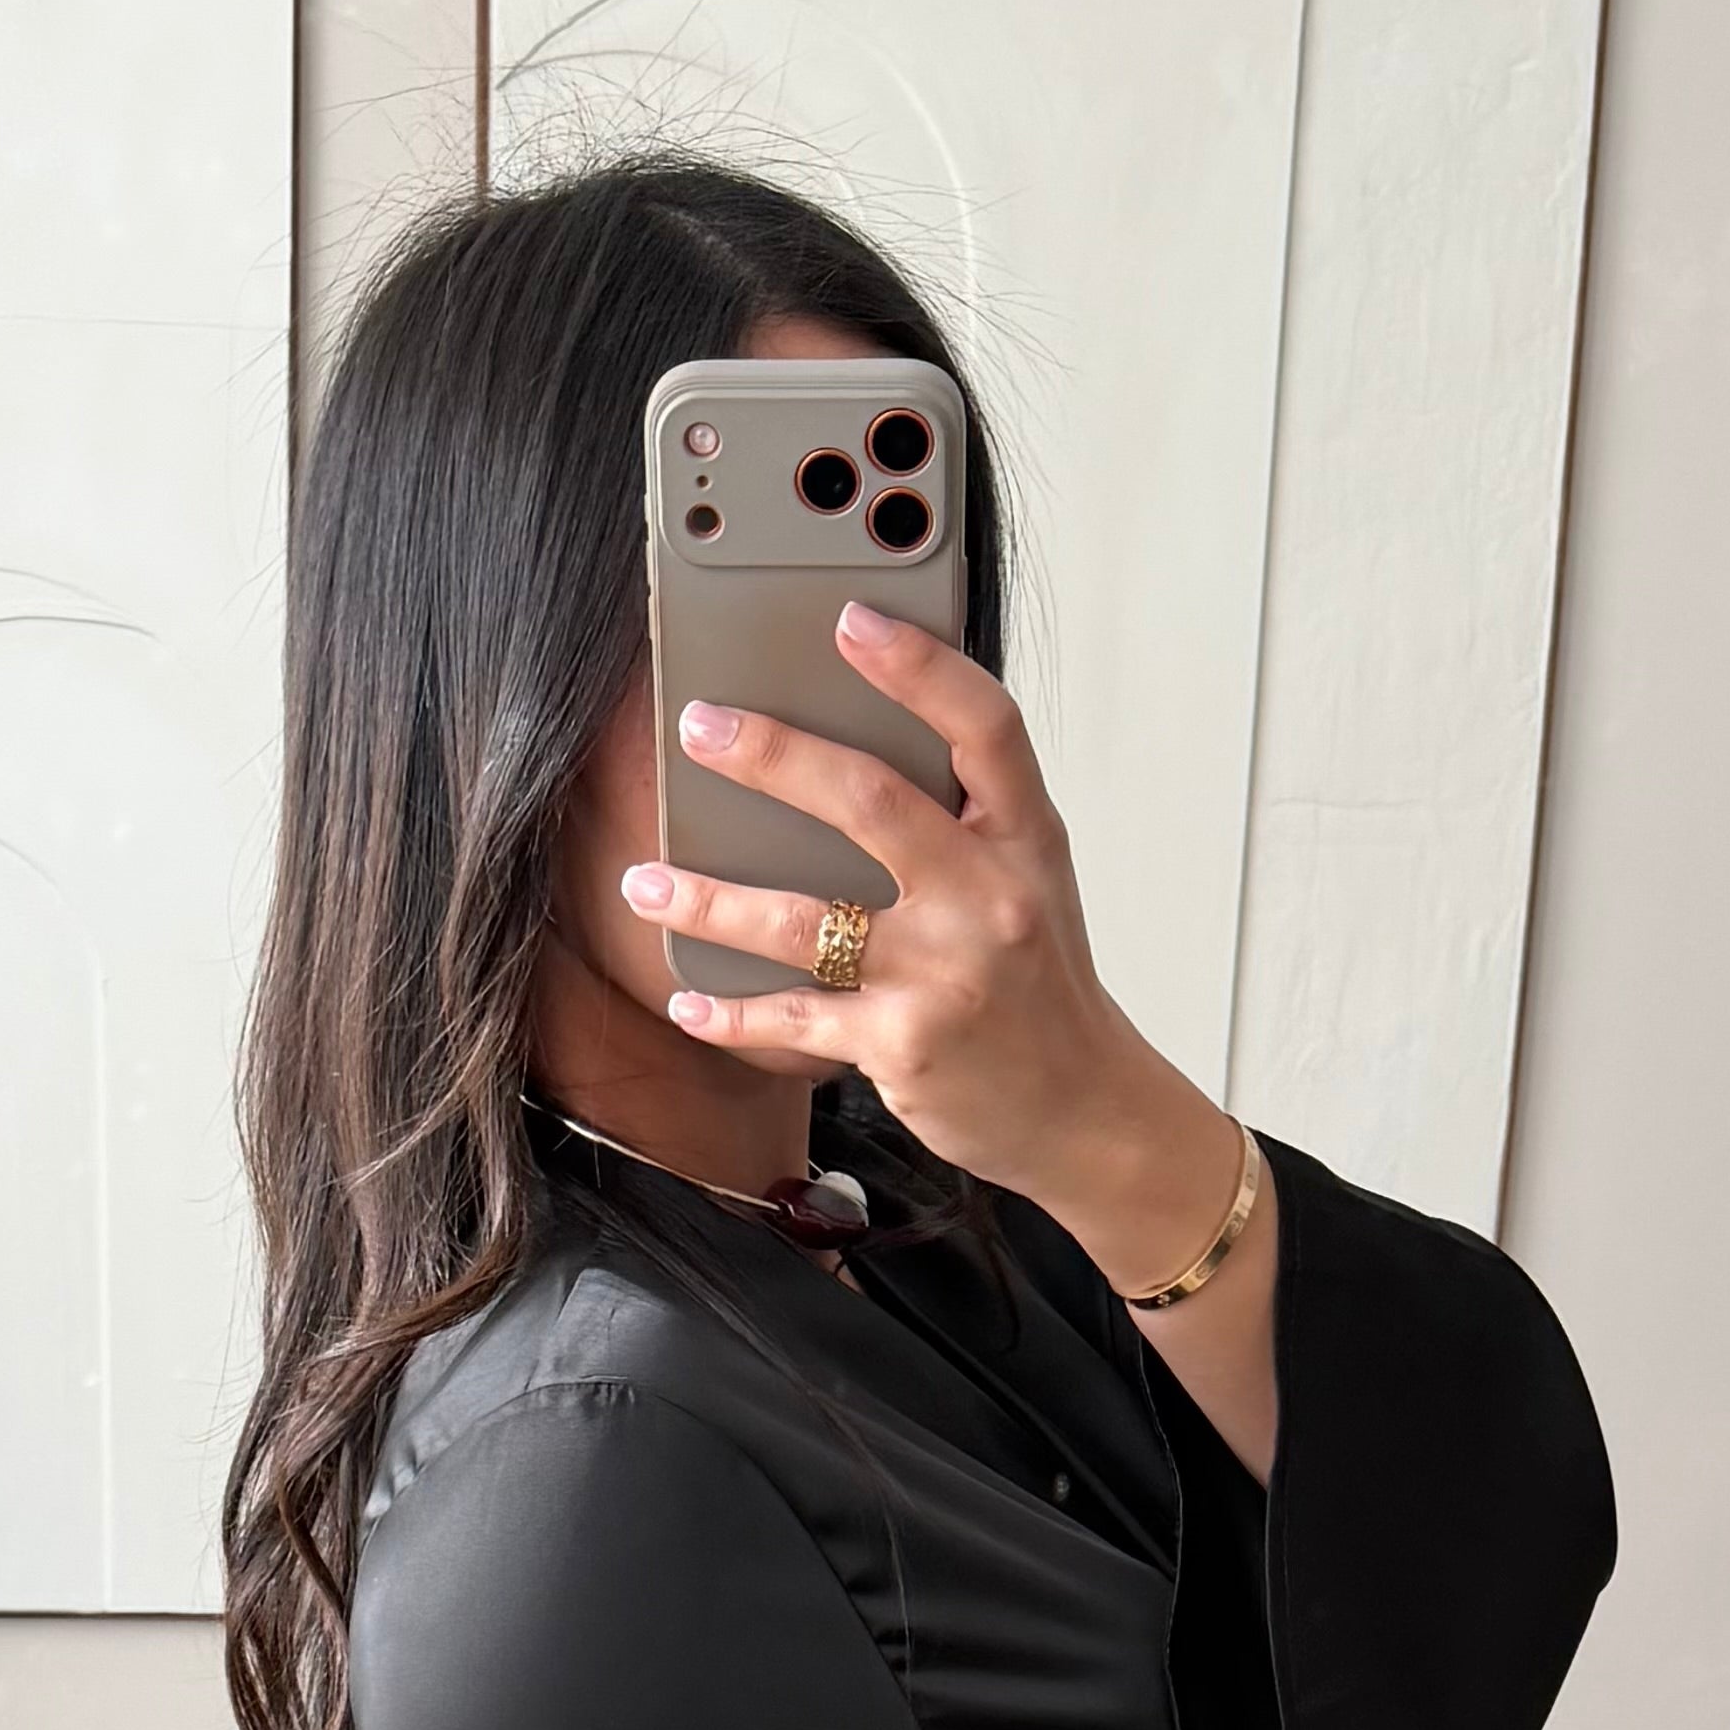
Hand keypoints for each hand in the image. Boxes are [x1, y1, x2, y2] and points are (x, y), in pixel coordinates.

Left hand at [621, 604, 1277, 1458]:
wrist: (1084, 1111)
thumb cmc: (1041, 988)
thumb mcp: (1032, 882)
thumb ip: (966, 819)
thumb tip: (851, 750)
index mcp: (1026, 839)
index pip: (983, 725)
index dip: (918, 664)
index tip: (849, 618)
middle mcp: (990, 898)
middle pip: (870, 802)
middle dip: (772, 757)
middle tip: (700, 728)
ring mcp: (945, 975)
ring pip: (805, 921)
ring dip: (710, 900)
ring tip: (645, 882)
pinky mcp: (904, 1047)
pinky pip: (794, 1021)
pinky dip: (731, 1014)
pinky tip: (687, 998)